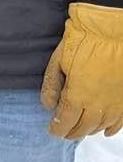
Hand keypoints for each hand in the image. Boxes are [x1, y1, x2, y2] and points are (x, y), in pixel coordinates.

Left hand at [41, 3, 122, 139]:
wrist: (111, 29)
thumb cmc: (83, 40)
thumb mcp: (59, 59)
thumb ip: (51, 84)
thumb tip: (47, 105)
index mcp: (78, 95)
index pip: (65, 121)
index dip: (57, 129)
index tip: (52, 131)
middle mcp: (97, 103)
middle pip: (83, 127)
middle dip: (72, 132)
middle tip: (64, 132)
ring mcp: (115, 102)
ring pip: (101, 126)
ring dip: (89, 130)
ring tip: (80, 129)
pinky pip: (120, 121)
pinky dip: (111, 128)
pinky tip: (105, 131)